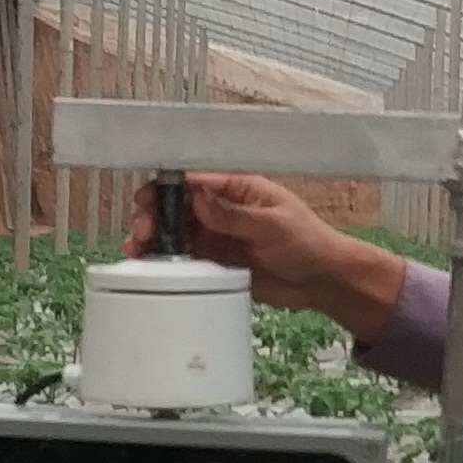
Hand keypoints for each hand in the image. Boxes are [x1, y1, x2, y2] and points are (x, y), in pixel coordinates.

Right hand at [128, 172, 407, 337]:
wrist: (324, 281)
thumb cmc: (310, 242)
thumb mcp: (272, 225)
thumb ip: (233, 214)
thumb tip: (198, 197)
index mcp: (239, 190)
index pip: (195, 181)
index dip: (167, 188)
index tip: (148, 199)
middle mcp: (224, 211)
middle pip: (178, 207)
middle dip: (155, 216)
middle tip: (142, 231)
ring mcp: (220, 238)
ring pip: (178, 234)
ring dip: (156, 240)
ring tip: (138, 249)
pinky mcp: (219, 264)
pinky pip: (188, 260)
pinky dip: (169, 263)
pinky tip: (154, 267)